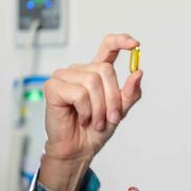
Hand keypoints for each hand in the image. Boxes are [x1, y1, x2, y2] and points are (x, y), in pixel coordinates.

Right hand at [39, 34, 142, 190]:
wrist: (78, 150)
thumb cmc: (94, 131)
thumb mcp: (119, 111)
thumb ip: (130, 93)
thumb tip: (138, 73)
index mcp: (95, 72)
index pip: (108, 47)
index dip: (121, 41)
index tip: (135, 45)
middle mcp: (79, 71)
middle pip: (104, 69)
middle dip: (112, 97)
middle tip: (111, 118)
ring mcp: (64, 77)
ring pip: (92, 82)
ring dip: (99, 107)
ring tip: (96, 121)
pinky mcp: (53, 87)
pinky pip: (79, 93)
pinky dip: (85, 110)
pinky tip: (81, 118)